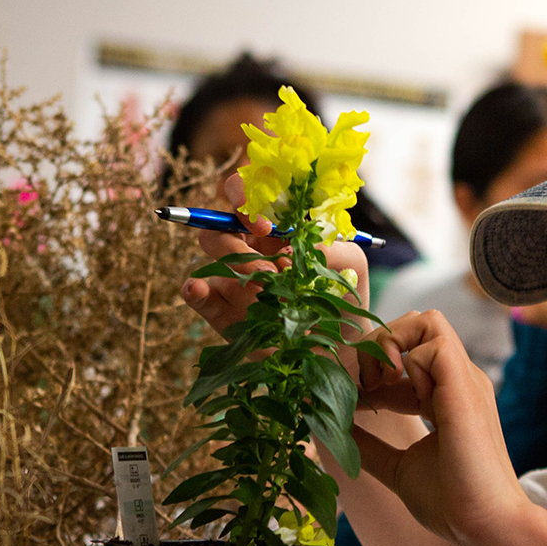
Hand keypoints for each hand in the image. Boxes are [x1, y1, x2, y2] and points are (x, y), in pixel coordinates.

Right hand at [178, 174, 371, 332]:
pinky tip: (197, 287)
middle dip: (238, 230)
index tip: (268, 225)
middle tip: (267, 259)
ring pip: (211, 247)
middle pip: (224, 218)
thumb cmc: (344, 301)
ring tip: (262, 285)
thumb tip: (301, 235)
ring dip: (230, 258)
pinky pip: (199, 293)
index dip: (250, 196)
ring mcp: (235, 276)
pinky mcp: (224, 310)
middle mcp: (252, 246)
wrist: (339, 352)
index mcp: (280, 228)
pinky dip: (194, 288)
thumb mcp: (352, 266)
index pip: (252, 193)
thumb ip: (333, 244)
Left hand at [351, 310, 529, 542]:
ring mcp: (464, 379)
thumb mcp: (398, 468)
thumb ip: (370, 445)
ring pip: (425, 320)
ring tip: (375, 384)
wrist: (485, 525)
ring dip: (388, 343)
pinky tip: (391, 392)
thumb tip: (336, 427)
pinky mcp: (464, 384)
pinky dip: (402, 357)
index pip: (408, 354)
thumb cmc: (450, 504)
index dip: (373, 368)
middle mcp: (458, 380)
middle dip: (376, 345)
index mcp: (448, 396)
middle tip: (358, 387)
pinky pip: (432, 339)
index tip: (352, 399)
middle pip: (415, 325)